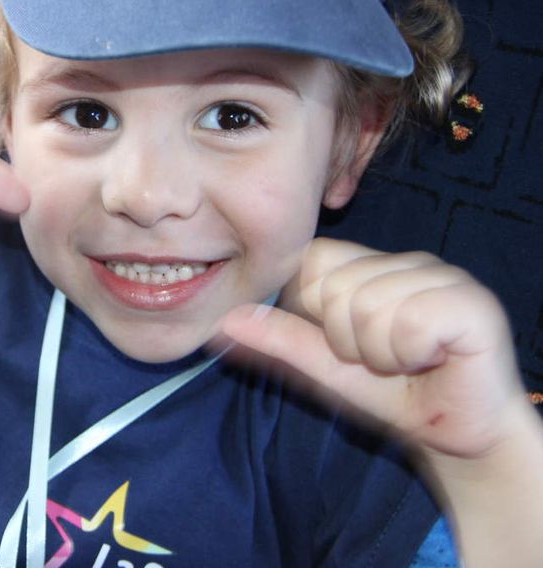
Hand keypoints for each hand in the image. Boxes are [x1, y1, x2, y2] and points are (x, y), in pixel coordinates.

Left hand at [219, 237, 525, 460]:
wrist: (454, 437)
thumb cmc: (391, 394)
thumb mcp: (323, 366)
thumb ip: (279, 339)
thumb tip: (225, 319)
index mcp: (369, 266)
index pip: (312, 259)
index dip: (314, 309)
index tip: (341, 341)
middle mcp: (405, 261)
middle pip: (335, 287)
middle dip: (346, 341)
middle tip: (380, 359)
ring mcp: (442, 276)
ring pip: (369, 305)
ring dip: (378, 353)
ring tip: (405, 363)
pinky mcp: (472, 303)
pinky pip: (410, 322)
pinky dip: (409, 355)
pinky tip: (431, 361)